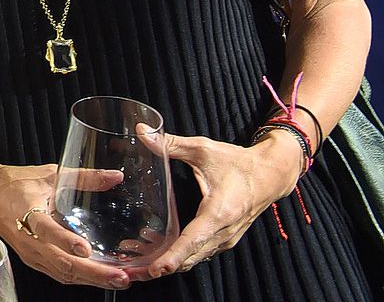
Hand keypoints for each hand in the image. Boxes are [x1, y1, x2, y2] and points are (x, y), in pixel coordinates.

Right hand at [0, 157, 132, 289]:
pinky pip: (60, 274)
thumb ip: (83, 177)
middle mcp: (27, 238)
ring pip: (63, 273)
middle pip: (61, 262)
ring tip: (119, 280)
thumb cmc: (15, 184)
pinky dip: (81, 279)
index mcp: (27, 212)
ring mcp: (30, 253)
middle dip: (94, 273)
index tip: (85, 249)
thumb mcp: (49, 175)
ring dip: (92, 280)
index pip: (46, 230)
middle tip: (121, 277)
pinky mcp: (34, 260)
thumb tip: (114, 176)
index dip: (65, 241)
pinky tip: (101, 278)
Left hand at [136, 124, 302, 277]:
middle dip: (161, 266)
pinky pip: (200, 252)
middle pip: (190, 257)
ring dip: (169, 263)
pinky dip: (180, 256)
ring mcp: (226, 239)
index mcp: (219, 212)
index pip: (192, 240)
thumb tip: (141, 132)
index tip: (156, 269)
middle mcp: (224, 232)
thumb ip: (170, 144)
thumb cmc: (238, 162)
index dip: (173, 256)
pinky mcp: (224, 239)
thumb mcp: (203, 149)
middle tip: (132, 271)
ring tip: (137, 263)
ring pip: (194, 258)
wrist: (272, 174)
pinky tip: (157, 251)